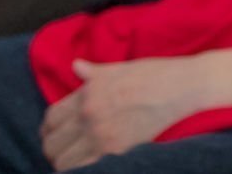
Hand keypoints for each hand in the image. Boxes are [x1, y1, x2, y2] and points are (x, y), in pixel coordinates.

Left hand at [40, 57, 204, 169]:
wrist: (183, 87)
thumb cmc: (156, 73)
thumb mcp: (121, 67)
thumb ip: (94, 72)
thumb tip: (76, 66)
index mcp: (88, 91)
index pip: (51, 117)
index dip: (48, 127)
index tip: (51, 131)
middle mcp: (89, 113)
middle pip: (52, 141)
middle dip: (51, 146)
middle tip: (59, 146)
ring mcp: (101, 133)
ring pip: (62, 159)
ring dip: (62, 159)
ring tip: (70, 157)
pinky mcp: (115, 148)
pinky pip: (83, 165)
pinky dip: (78, 166)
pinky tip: (85, 160)